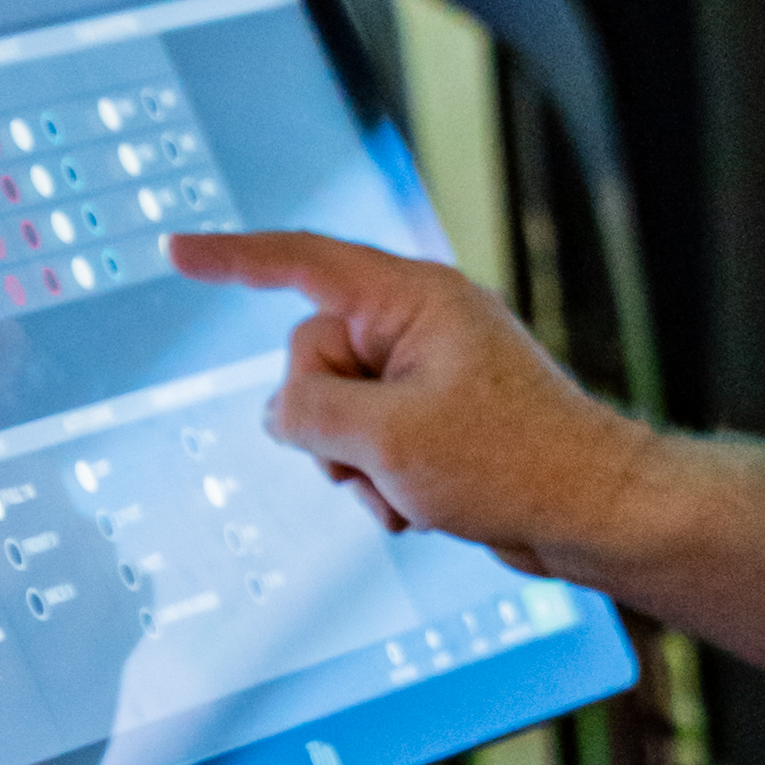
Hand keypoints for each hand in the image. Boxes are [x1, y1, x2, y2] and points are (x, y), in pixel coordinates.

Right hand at [164, 231, 665, 581]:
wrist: (588, 513)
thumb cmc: (512, 462)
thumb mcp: (385, 436)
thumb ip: (308, 410)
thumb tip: (282, 412)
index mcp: (413, 299)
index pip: (303, 263)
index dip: (233, 259)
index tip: (176, 251)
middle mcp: (418, 327)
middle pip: (310, 357)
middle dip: (325, 419)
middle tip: (380, 452)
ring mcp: (426, 375)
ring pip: (332, 413)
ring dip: (355, 464)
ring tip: (413, 485)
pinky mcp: (432, 421)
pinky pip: (366, 446)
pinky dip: (381, 481)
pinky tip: (424, 504)